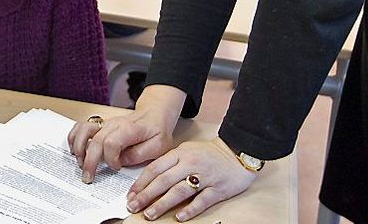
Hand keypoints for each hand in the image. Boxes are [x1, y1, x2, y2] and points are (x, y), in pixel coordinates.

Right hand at [69, 106, 175, 181]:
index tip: (117, 168)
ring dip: (79, 147)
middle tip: (88, 177)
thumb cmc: (156, 131)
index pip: (111, 142)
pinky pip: (81, 127)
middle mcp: (114, 124)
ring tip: (80, 162)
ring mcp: (105, 123)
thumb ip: (139, 155)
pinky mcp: (100, 125)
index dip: (111, 158)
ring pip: (84, 129)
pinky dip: (75, 138)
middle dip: (89, 161)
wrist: (154, 114)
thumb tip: (120, 162)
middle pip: (95, 140)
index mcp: (130, 129)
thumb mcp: (158, 146)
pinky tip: (76, 150)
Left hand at [126, 138, 256, 220]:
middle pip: (164, 181)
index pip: (155, 168)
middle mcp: (190, 164)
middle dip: (146, 195)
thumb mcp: (185, 150)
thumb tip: (149, 179)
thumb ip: (169, 162)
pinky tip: (179, 217)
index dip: (141, 183)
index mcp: (180, 153)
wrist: (236, 152)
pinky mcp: (218, 189)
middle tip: (134, 206)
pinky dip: (190, 209)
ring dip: (163, 204)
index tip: (131, 194)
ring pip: (179, 191)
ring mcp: (204, 176)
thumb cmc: (208, 153)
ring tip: (150, 214)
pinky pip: (202, 201)